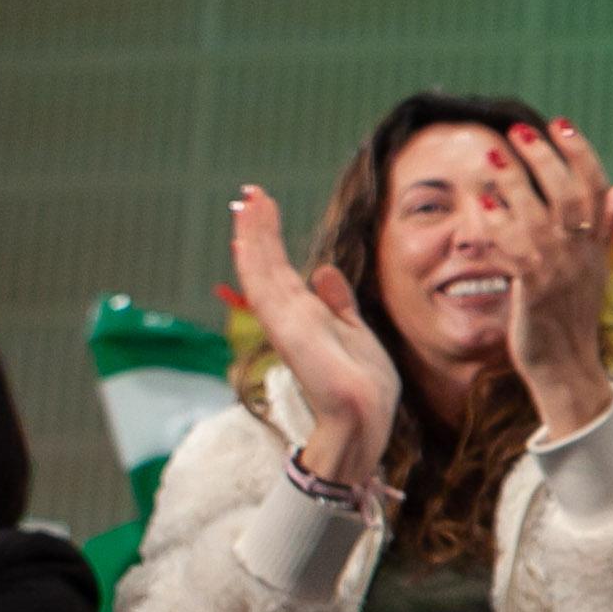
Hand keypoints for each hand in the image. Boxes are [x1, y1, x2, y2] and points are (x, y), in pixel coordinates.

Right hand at [230, 186, 400, 484]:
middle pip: (268, 265)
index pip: (282, 270)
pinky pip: (266, 290)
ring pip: (263, 271)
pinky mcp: (289, 330)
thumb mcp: (356, 332)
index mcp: (306, 316)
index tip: (263, 206)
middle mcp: (291, 316)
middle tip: (249, 194)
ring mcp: (287, 323)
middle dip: (258, 229)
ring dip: (254, 236)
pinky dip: (255, 263)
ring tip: (247, 202)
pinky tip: (246, 239)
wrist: (366, 417)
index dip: (270, 238)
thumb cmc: (363, 384)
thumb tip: (323, 272)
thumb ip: (339, 303)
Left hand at [501, 119, 612, 436]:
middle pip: (569, 194)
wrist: (567, 368)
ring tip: (494, 155)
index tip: (562, 124)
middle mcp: (582, 253)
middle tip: (520, 131)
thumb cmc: (572, 316)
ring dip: (516, 182)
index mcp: (596, 244)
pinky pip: (516, 250)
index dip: (581, 153)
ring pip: (540, 216)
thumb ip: (607, 224)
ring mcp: (560, 271)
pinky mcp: (536, 290)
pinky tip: (483, 206)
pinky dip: (498, 226)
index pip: (597, 188)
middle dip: (545, 158)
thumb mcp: (595, 265)